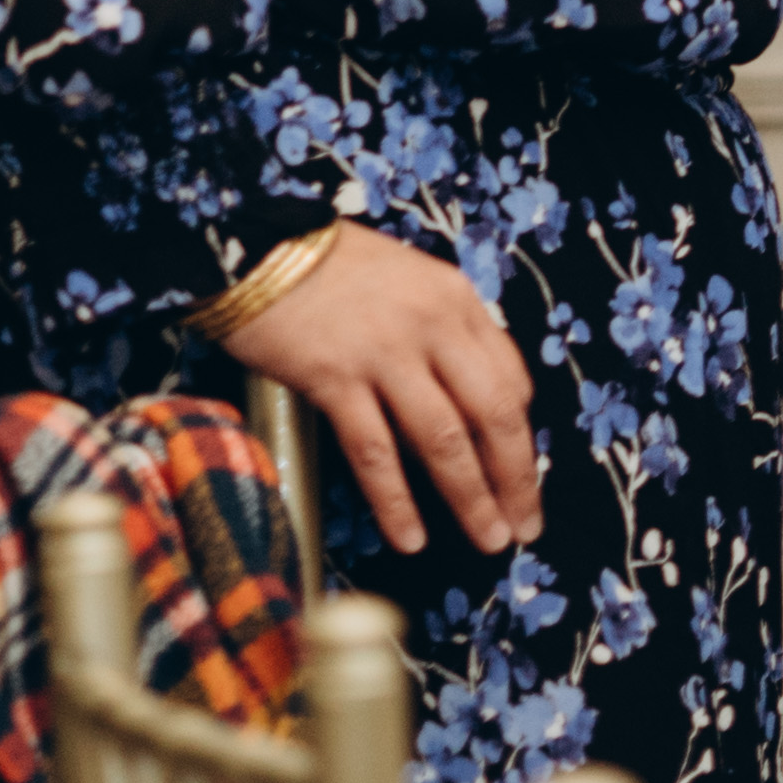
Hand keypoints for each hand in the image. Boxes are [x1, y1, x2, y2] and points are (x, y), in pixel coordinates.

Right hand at [210, 221, 541, 558]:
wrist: (258, 244)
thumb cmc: (334, 266)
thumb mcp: (411, 281)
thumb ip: (445, 331)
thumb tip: (470, 396)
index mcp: (457, 299)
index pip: (510, 378)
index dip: (522, 435)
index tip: (524, 475)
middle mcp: (433, 324)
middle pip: (493, 414)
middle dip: (516, 477)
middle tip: (525, 526)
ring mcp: (385, 352)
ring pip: (444, 439)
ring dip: (471, 497)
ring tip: (488, 538)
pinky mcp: (334, 378)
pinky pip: (375, 452)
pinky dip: (396, 501)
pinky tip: (411, 536)